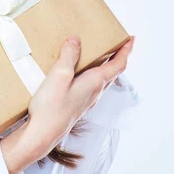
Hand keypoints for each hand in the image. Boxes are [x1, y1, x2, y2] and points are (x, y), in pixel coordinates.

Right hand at [0, 35, 134, 173]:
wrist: (42, 134)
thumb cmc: (52, 107)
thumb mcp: (59, 75)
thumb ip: (69, 56)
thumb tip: (76, 40)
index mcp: (95, 83)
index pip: (118, 64)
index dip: (126, 51)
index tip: (132, 39)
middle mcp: (94, 92)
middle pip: (112, 71)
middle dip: (116, 56)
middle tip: (116, 43)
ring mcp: (85, 100)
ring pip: (101, 79)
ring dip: (103, 64)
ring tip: (96, 53)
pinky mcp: (75, 104)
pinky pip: (88, 84)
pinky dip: (89, 72)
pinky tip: (76, 71)